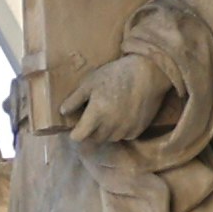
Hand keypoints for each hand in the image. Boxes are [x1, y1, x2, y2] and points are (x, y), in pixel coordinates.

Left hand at [32, 55, 151, 147]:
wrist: (149, 73)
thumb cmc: (116, 74)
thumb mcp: (91, 82)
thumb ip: (75, 99)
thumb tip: (63, 111)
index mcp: (96, 115)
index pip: (79, 137)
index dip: (75, 133)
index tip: (76, 127)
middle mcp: (111, 126)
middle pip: (94, 138)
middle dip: (91, 131)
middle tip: (93, 117)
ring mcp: (126, 129)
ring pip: (110, 139)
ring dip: (105, 132)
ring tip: (108, 116)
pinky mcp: (138, 129)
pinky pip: (124, 136)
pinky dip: (120, 131)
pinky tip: (121, 117)